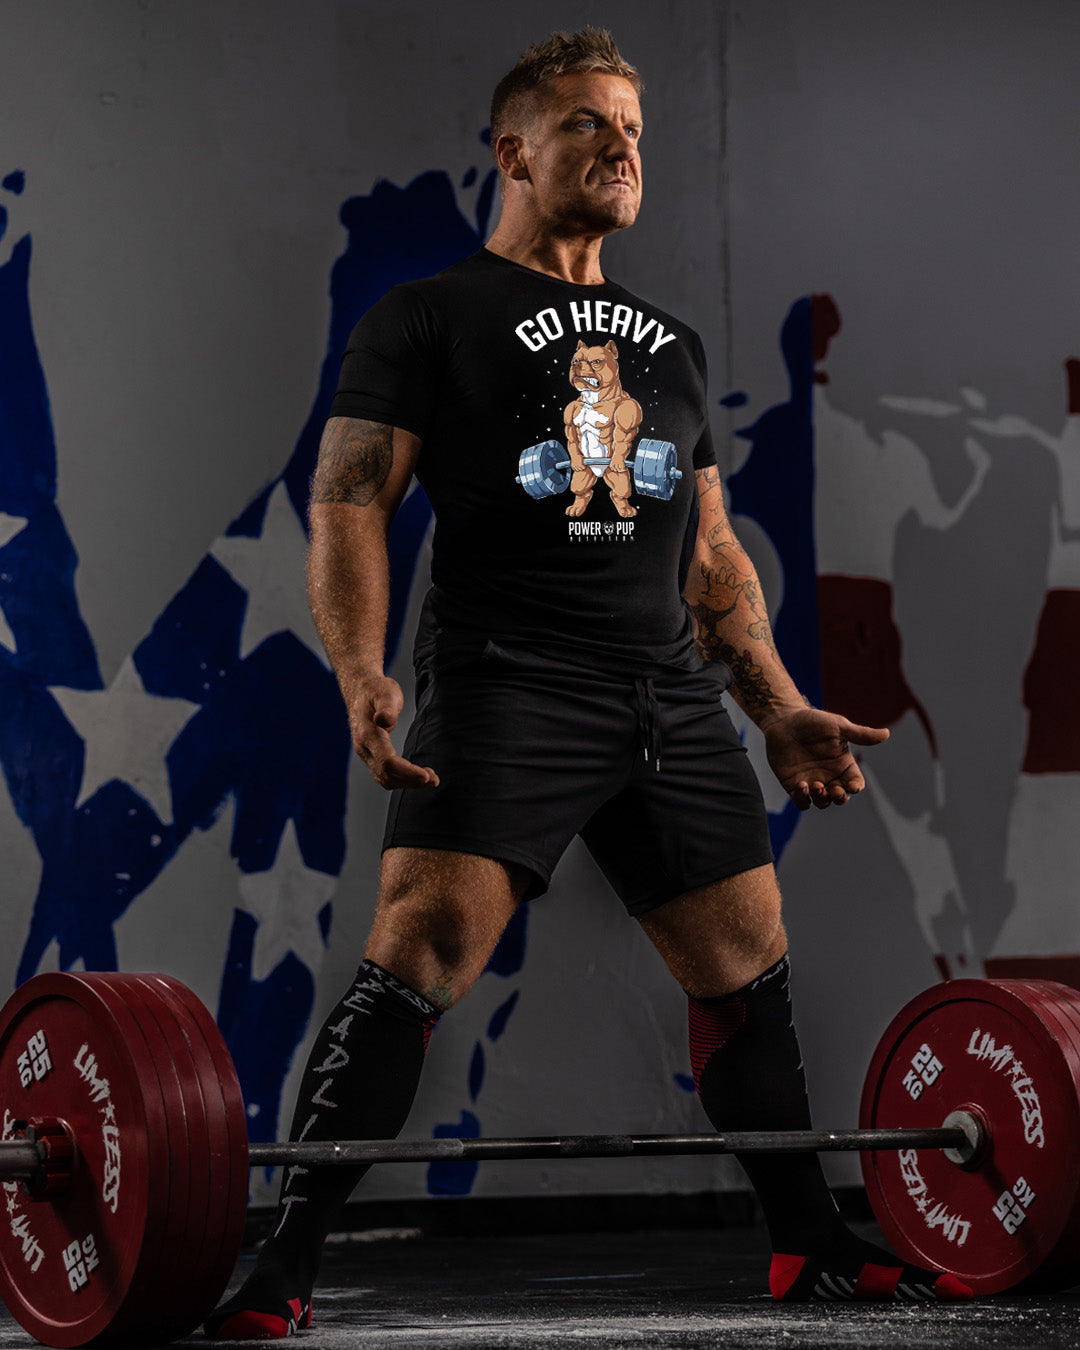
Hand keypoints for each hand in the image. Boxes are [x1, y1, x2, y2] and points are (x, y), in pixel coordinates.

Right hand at [346, 674, 438, 789]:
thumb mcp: (385, 693)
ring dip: (408, 783)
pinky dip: (402, 779)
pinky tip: (419, 775)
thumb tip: (383, 719)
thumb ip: (387, 708)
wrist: (361, 690)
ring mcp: (366, 754)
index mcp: (367, 734)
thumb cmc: (376, 690)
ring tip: (431, 778)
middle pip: (386, 775)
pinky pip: (385, 775)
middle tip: (435, 779)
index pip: (387, 762)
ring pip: (385, 779)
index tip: (426, 775)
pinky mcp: (371, 755)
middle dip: (411, 780)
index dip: (407, 771)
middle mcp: (364, 748)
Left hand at [761, 707, 888, 809]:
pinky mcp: (794, 785)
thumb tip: (886, 734)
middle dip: (840, 798)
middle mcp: (830, 776)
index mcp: (843, 764)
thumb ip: (860, 734)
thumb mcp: (838, 726)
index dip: (856, 787)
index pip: (856, 782)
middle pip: (841, 797)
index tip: (851, 785)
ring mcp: (812, 782)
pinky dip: (803, 799)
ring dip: (822, 799)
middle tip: (834, 790)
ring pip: (823, 802)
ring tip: (816, 786)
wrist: (784, 721)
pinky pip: (802, 801)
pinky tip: (801, 786)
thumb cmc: (812, 721)